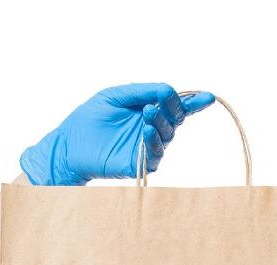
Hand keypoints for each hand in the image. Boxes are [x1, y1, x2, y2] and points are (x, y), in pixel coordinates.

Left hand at [20, 83, 214, 185]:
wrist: (69, 145)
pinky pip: (155, 153)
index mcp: (149, 111)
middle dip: (175, 107)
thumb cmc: (90, 119)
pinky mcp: (141, 163)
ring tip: (147, 112)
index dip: (193, 102)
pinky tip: (146, 129)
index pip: (176, 106)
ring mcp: (148, 146)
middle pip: (176, 118)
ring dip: (161, 121)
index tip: (208, 97)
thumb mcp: (113, 96)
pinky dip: (153, 139)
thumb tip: (167, 89)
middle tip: (165, 98)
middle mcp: (153, 129)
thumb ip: (140, 91)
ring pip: (168, 134)